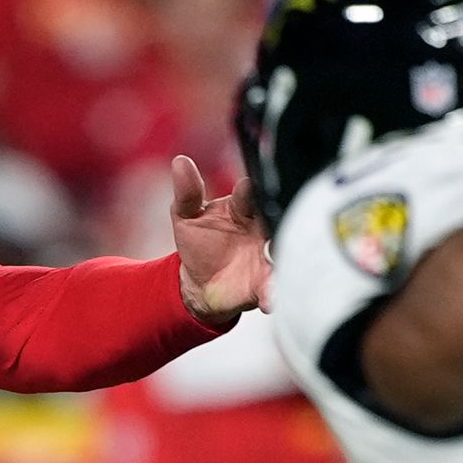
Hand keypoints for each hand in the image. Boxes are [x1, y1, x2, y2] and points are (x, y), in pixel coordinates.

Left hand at [167, 154, 267, 322]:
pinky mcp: (267, 282)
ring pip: (282, 251)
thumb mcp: (186, 216)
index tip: (249, 189)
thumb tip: (179, 162)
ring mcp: (268, 255)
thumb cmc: (198, 243)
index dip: (252, 190)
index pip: (253, 193)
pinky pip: (274, 286)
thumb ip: (187, 193)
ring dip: (282, 256)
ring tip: (276, 261)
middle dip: (280, 218)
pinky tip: (270, 300)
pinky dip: (273, 293)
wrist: (201, 283)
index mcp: (245, 207)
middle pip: (278, 218)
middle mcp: (263, 228)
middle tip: (273, 223)